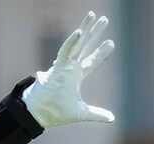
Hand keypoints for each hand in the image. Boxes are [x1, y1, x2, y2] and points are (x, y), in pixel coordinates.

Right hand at [23, 11, 114, 126]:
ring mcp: (64, 66)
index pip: (92, 61)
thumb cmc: (57, 112)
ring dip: (85, 29)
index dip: (101, 53)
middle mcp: (71, 67)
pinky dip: (72, 42)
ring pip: (76, 43)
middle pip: (86, 46)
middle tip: (104, 20)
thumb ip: (97, 114)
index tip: (111, 43)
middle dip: (95, 33)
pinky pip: (65, 52)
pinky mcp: (57, 68)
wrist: (41, 114)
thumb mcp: (82, 112)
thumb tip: (113, 118)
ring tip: (92, 15)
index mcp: (76, 75)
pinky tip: (80, 32)